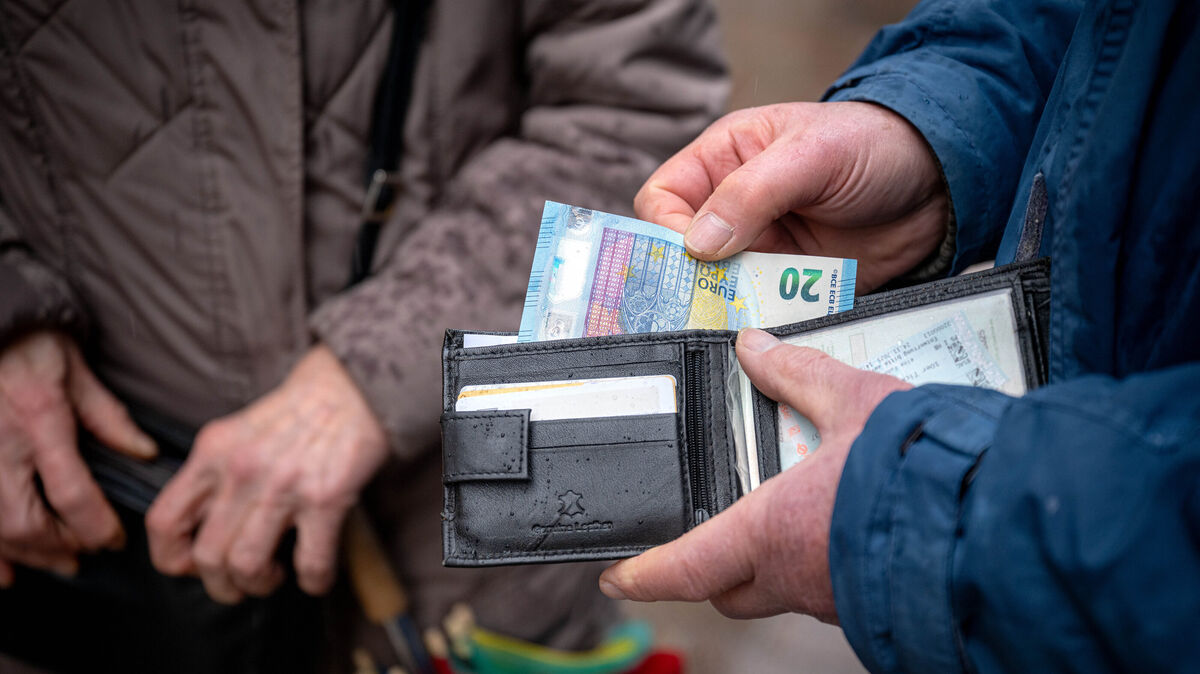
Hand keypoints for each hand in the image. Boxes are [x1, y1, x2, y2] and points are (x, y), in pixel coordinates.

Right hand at [0, 331, 156, 586]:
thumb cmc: (31, 346)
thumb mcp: (78, 373)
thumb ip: (110, 419)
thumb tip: (145, 454)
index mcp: (41, 420)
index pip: (72, 493)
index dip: (96, 527)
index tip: (115, 538)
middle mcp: (1, 446)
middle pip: (25, 521)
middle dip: (59, 547)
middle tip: (85, 554)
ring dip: (25, 554)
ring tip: (57, 560)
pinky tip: (4, 572)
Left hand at [146, 345, 387, 603]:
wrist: (349, 387)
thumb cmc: (297, 411)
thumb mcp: (237, 432)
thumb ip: (215, 473)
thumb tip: (204, 525)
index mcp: (213, 453)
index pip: (164, 521)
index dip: (171, 558)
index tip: (192, 565)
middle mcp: (242, 471)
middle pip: (206, 556)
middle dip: (221, 584)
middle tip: (240, 580)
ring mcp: (284, 486)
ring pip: (247, 566)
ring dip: (259, 585)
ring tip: (273, 574)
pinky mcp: (326, 499)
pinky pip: (310, 564)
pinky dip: (313, 581)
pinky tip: (315, 576)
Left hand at [598, 328, 908, 620]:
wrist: (1004, 516)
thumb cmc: (922, 466)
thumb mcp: (852, 400)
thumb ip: (798, 373)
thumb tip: (756, 348)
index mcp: (771, 531)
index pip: (685, 568)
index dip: (645, 573)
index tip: (617, 574)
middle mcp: (797, 577)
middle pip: (729, 588)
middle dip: (706, 569)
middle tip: (701, 538)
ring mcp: (837, 597)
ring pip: (783, 589)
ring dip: (772, 560)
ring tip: (786, 513)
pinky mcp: (877, 599)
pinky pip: (830, 586)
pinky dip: (822, 559)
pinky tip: (844, 523)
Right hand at [634, 102, 948, 290]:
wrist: (941, 184)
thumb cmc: (874, 145)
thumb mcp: (810, 156)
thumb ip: (750, 193)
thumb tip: (696, 243)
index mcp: (724, 158)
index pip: (664, 198)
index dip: (666, 230)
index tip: (688, 259)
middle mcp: (734, 205)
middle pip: (683, 251)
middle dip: (690, 279)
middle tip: (701, 305)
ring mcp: (761, 246)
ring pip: (718, 286)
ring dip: (726, 304)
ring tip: (740, 317)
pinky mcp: (789, 281)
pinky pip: (759, 308)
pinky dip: (761, 320)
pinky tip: (770, 327)